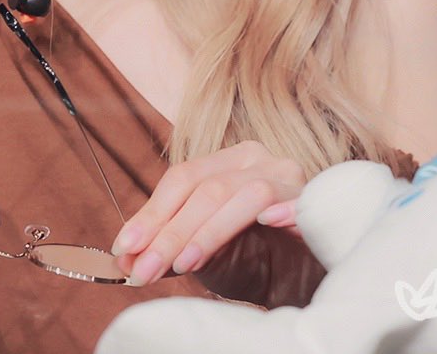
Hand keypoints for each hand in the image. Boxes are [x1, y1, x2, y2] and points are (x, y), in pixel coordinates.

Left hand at [111, 140, 305, 284]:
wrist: (308, 278)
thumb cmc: (255, 261)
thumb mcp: (205, 252)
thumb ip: (171, 246)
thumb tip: (127, 256)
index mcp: (226, 162)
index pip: (182, 179)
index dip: (151, 213)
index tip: (123, 248)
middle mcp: (255, 158)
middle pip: (204, 188)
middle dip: (170, 232)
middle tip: (144, 270)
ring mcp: (286, 174)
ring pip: (238, 194)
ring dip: (206, 232)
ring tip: (182, 265)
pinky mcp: (314, 197)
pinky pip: (293, 201)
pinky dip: (279, 212)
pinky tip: (266, 225)